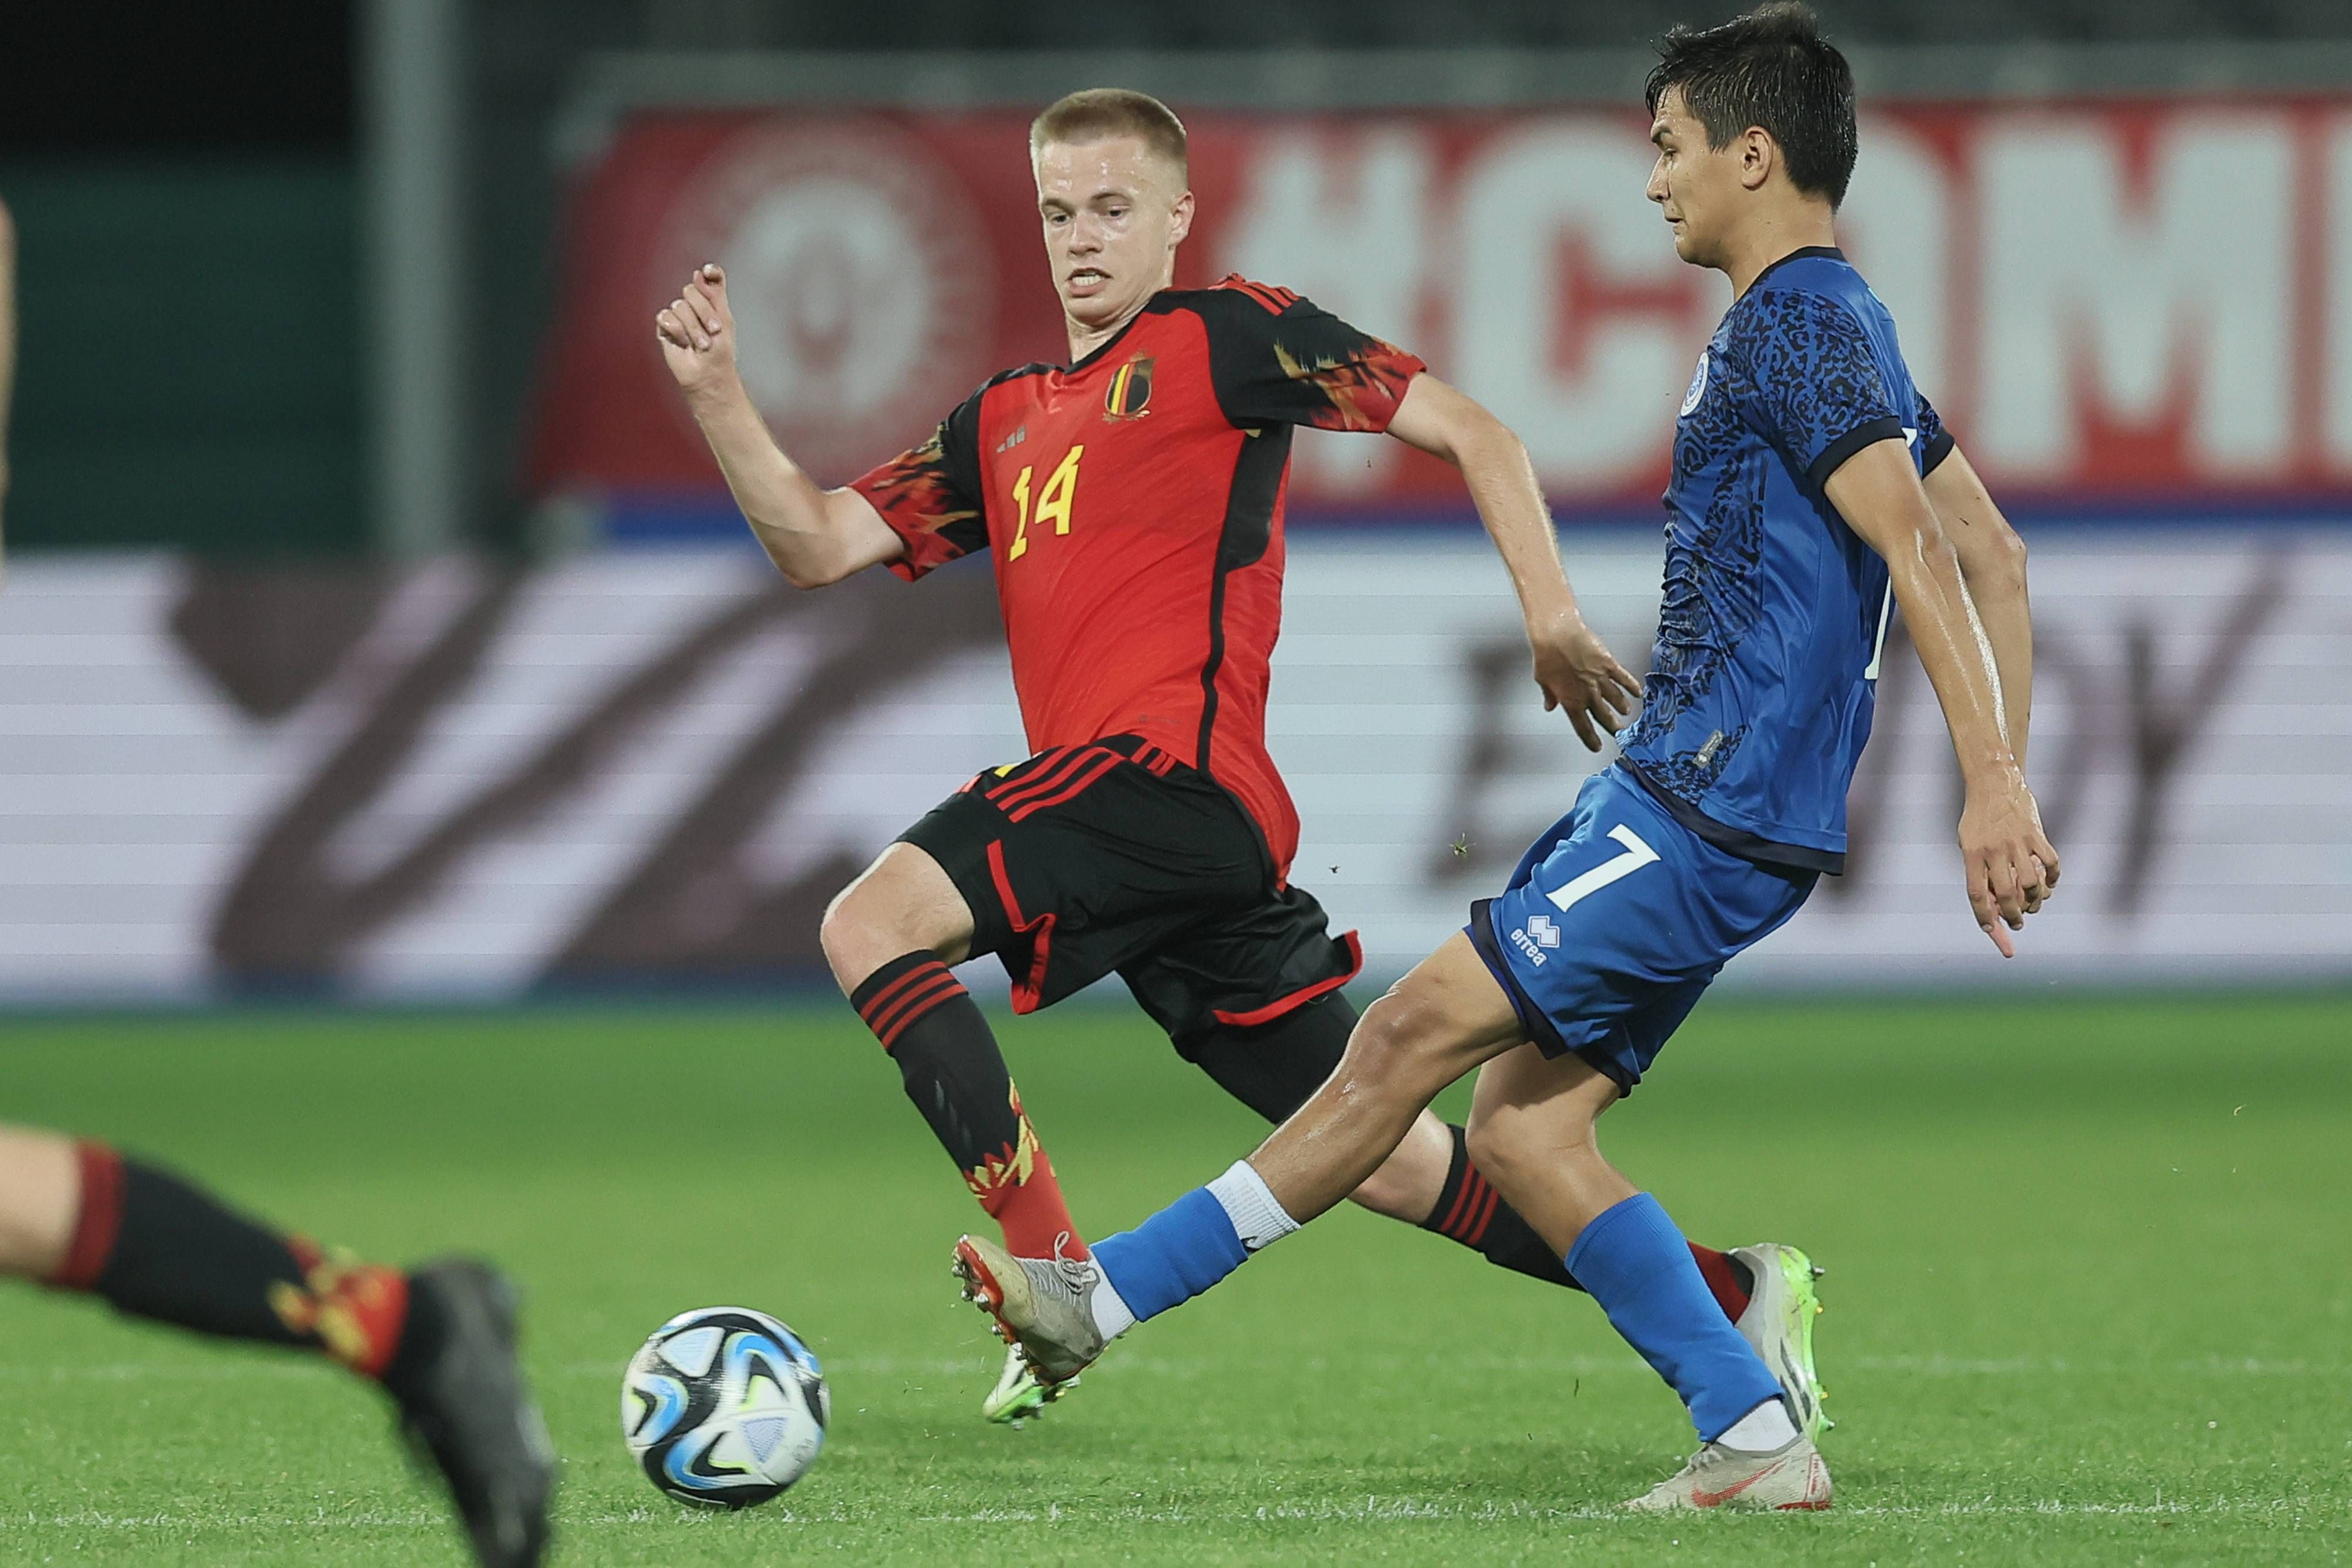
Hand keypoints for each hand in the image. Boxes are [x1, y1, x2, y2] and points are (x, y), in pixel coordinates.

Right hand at [655, 264, 737, 401]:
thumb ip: (715, 294)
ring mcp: (679, 316)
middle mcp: (694, 306)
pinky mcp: (665, 327)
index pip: (708, 279)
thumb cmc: (720, 353)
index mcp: (711, 302)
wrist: (708, 374)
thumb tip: (701, 273)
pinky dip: (677, 331)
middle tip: (713, 330)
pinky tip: (683, 342)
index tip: (707, 272)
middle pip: (691, 291)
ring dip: (693, 327)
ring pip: (680, 306)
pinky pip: (665, 317)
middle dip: (704, 312)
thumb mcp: (725, 320)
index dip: (708, 273)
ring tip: (700, 344)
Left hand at [1526, 605, 1642, 750]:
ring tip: (1626, 712)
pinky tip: (1637, 692)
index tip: (1597, 746)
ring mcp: (1600, 680)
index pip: (1583, 727)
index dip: (1591, 739)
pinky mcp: (1609, 664)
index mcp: (1570, 702)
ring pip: (1616, 699)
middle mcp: (1588, 694)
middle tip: (1619, 732)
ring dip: (1622, 707)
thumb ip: (1550, 695)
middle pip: (1604, 716)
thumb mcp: (1542, 680)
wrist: (1557, 634)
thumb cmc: (1546, 656)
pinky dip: (1632, 686)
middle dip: (1613, 726)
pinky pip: (1624, 679)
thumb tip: (1549, 705)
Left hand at [1956, 773, 2059, 956]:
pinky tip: (2049, 885)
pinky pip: (2051, 864)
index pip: (1976, 894)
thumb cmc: (1977, 818)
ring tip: (2032, 906)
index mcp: (1972, 853)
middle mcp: (1994, 849)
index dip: (1984, 917)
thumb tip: (1993, 905)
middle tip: (2017, 923)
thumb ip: (1978, 871)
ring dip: (2035, 900)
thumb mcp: (1967, 843)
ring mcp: (2017, 841)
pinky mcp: (2036, 834)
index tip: (1991, 930)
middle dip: (2013, 916)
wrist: (1993, 782)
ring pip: (2032, 883)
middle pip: (2006, 894)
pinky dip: (2053, 879)